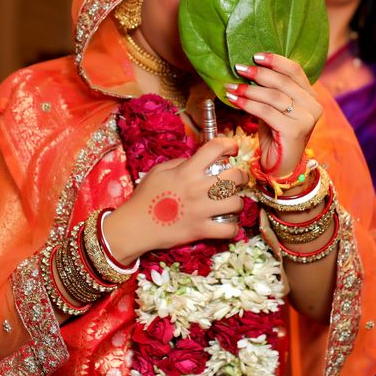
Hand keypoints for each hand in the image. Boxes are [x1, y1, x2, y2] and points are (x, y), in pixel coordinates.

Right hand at [105, 138, 248, 262]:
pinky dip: (232, 228)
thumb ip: (180, 163)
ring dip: (236, 203)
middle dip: (240, 176)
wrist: (135, 226)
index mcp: (187, 171)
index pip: (215, 148)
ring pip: (237, 203)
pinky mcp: (201, 230)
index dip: (229, 144)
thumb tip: (196, 161)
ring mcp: (202, 210)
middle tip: (235, 180)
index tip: (232, 149)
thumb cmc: (144, 197)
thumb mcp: (159, 171)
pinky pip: (229, 229)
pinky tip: (227, 225)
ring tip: (229, 204)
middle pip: (235, 176)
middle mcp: (198, 188)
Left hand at [225, 52, 321, 179]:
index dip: (275, 60)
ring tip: (232, 86)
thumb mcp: (274, 108)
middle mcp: (313, 106)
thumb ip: (270, 90)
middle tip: (239, 68)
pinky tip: (234, 100)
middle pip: (284, 81)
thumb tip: (249, 68)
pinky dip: (248, 104)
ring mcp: (306, 119)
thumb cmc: (275, 135)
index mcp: (311, 97)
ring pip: (274, 96)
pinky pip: (266, 112)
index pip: (295, 71)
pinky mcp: (294, 131)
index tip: (255, 56)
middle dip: (259, 73)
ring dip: (250, 90)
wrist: (280, 166)